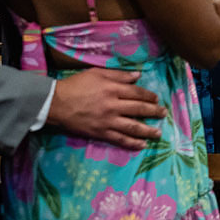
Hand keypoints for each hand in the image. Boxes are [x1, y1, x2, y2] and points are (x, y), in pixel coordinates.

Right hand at [48, 69, 165, 148]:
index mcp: (113, 89)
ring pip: (132, 126)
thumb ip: (118, 75)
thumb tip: (137, 76)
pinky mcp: (100, 132)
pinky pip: (119, 139)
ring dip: (148, 130)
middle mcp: (113, 105)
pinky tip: (142, 145)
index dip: (149, 96)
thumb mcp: (97, 73)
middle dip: (153, 111)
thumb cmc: (75, 85)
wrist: (55, 103)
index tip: (156, 99)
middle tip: (163, 114)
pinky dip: (131, 142)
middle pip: (139, 109)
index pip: (137, 92)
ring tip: (158, 133)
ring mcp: (107, 120)